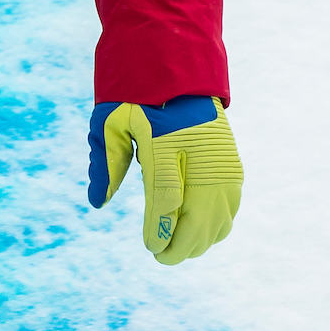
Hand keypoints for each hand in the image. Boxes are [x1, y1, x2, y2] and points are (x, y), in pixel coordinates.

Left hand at [87, 94, 242, 263]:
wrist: (181, 72)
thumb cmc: (138, 98)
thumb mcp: (111, 121)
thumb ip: (105, 161)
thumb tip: (96, 202)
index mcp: (166, 140)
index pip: (166, 195)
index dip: (160, 227)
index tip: (151, 246)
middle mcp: (200, 155)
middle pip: (199, 214)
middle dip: (182, 244)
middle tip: (162, 258)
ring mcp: (221, 162)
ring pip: (220, 216)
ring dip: (201, 240)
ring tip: (177, 251)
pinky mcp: (233, 166)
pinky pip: (231, 207)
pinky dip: (217, 226)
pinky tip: (200, 236)